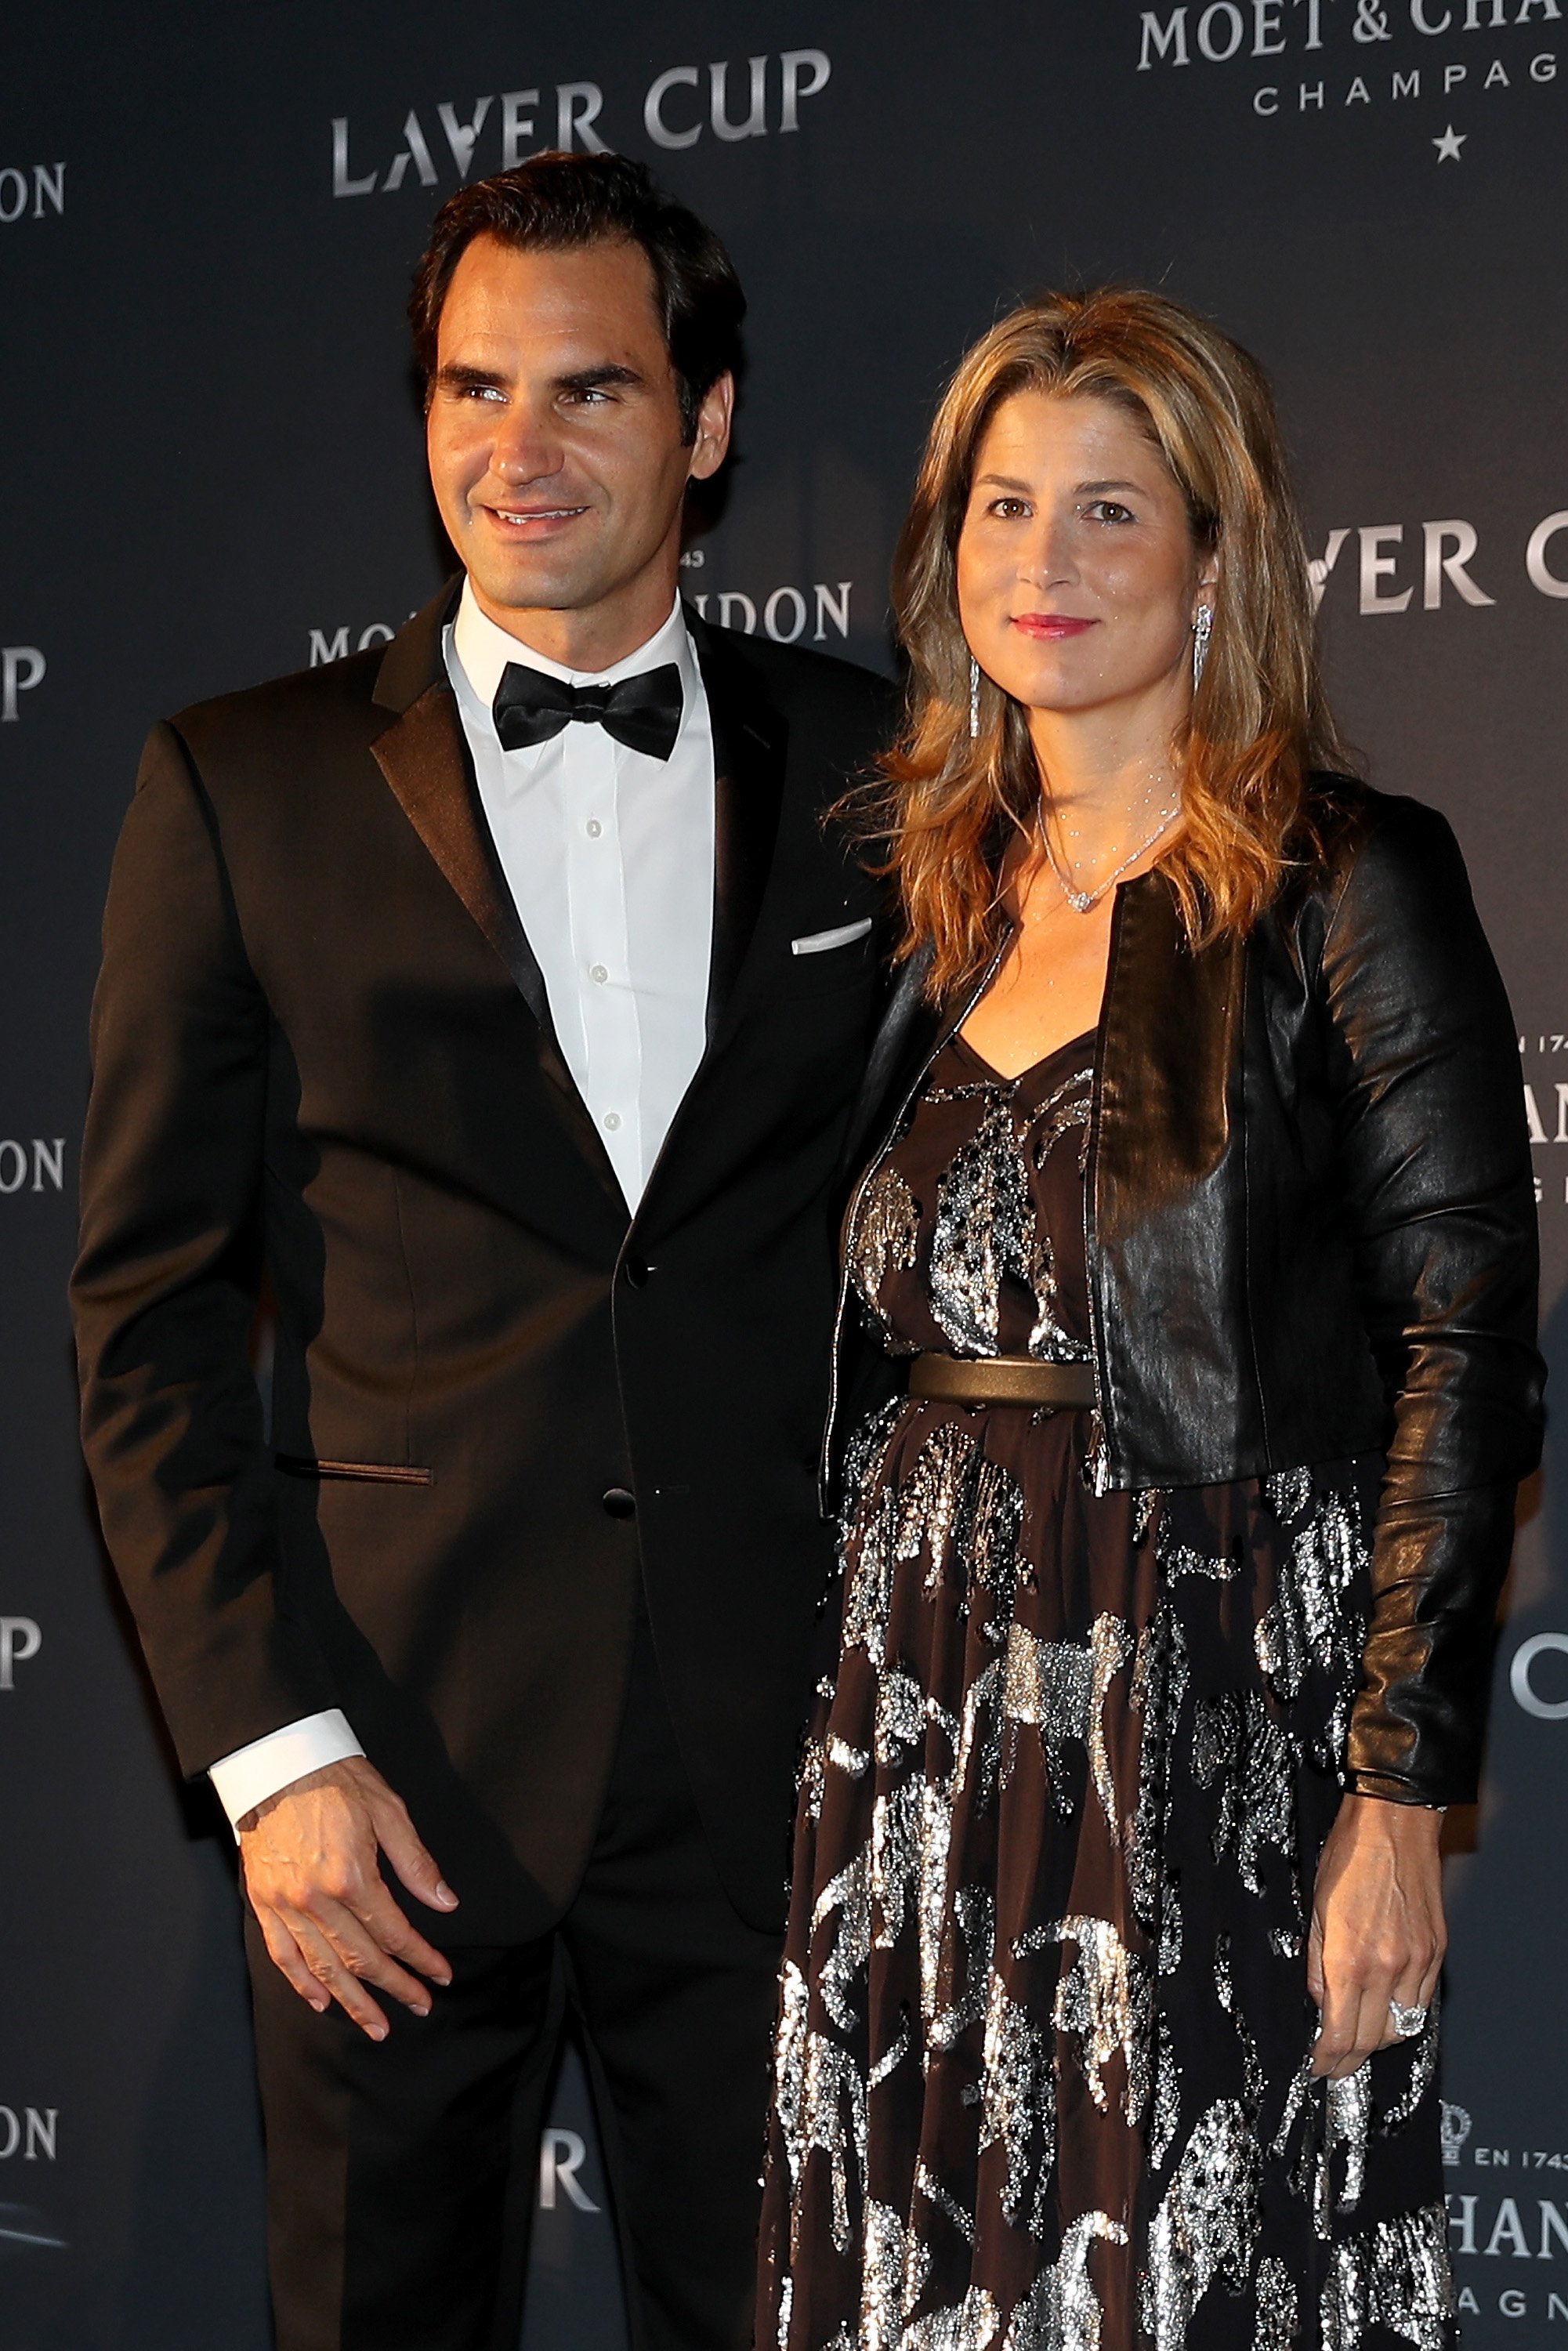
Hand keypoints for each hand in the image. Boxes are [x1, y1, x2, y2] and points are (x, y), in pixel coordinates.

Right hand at [238, 1756, 458, 2040]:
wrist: (279, 1762)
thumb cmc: (337, 1781)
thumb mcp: (389, 1812)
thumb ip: (417, 1864)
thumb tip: (445, 1903)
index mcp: (352, 1876)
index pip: (393, 1932)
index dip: (420, 1957)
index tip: (441, 1974)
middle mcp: (316, 1899)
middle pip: (361, 1958)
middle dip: (394, 1987)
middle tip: (419, 2006)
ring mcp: (286, 1904)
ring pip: (322, 1967)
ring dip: (351, 2000)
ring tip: (376, 2025)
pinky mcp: (264, 1902)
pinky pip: (283, 1954)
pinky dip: (301, 1982)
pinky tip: (320, 2001)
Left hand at [1307, 1792, 1444, 2078]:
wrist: (1393, 1825)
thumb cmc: (1348, 1857)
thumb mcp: (1315, 1910)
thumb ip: (1316, 1964)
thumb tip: (1320, 2002)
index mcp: (1348, 1961)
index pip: (1338, 2034)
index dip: (1326, 2060)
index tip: (1317, 2067)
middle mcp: (1386, 1969)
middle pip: (1371, 2040)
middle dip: (1349, 2058)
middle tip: (1334, 2061)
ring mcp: (1417, 1963)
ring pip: (1400, 2027)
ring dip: (1377, 2040)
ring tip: (1358, 2038)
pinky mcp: (1436, 1953)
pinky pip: (1421, 2003)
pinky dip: (1403, 2015)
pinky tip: (1386, 2010)